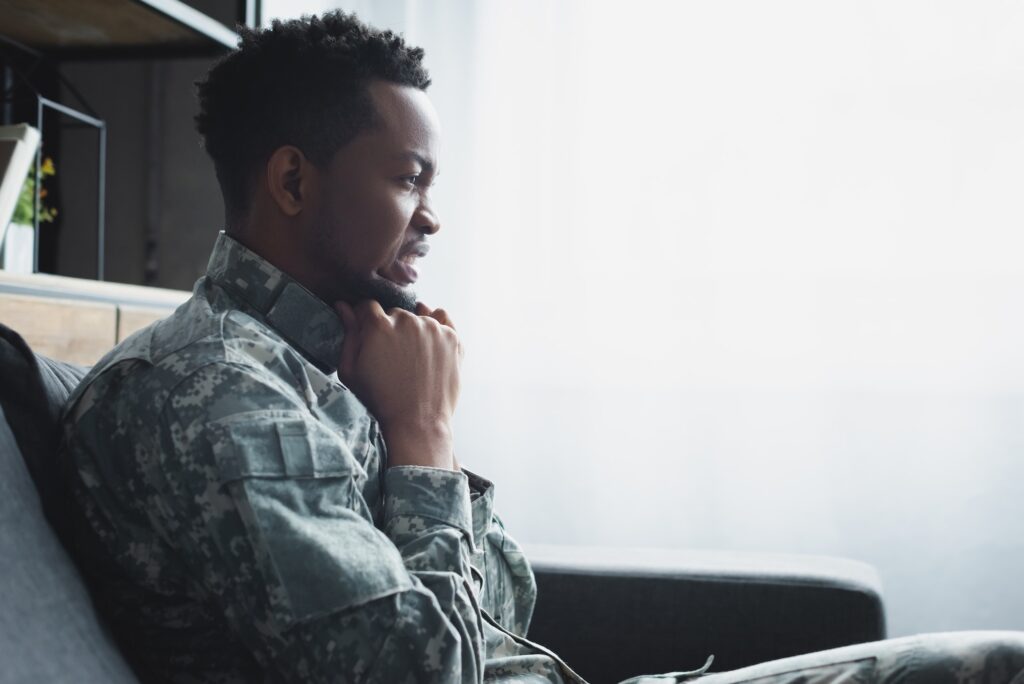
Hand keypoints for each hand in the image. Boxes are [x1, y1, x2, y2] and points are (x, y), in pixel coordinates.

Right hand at [334, 299, 462, 469]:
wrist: (418, 423)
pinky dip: (436, 326)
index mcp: (379, 326)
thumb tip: (343, 306)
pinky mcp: (453, 337)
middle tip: (391, 354)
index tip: (369, 336)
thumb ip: (348, 334)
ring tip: (411, 354)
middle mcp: (408, 321)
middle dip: (390, 327)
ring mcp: (433, 328)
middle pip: (395, 313)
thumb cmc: (379, 400)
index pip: (368, 306)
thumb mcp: (351, 371)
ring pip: (418, 315)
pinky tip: (429, 343)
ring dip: (413, 328)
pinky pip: (442, 318)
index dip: (365, 320)